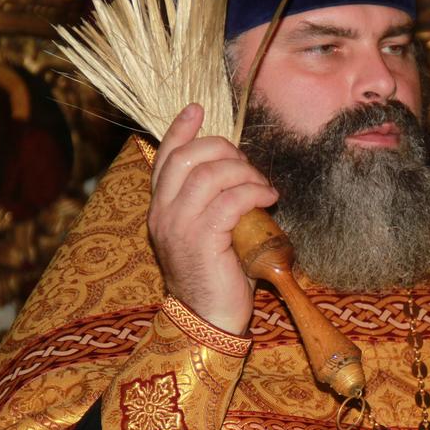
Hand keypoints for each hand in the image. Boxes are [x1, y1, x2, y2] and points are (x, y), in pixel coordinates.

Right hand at [148, 103, 278, 333]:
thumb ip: (214, 205)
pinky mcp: (203, 239)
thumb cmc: (217, 279)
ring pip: (210, 174)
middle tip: (249, 166)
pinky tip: (269, 199)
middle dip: (224, 150)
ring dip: (244, 172)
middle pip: (189, 157)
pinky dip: (253, 192)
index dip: (180, 130)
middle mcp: (163, 213)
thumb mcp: (210, 234)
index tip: (197, 109)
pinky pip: (230, 199)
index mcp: (161, 209)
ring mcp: (180, 225)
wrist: (208, 320)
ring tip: (264, 187)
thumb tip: (242, 176)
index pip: (164, 158)